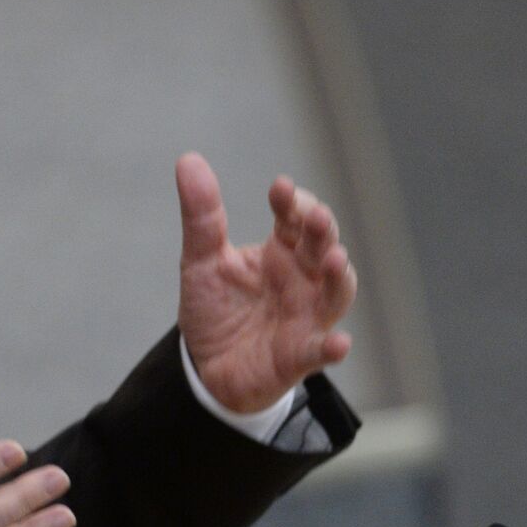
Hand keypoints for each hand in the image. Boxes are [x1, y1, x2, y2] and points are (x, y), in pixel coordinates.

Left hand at [175, 152, 356, 412]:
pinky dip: (332, 347)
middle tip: (313, 216)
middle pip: (323, 248)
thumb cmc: (216, 309)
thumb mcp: (201, 261)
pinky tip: (338, 344)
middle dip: (322, 231)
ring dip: (338, 277)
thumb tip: (188, 159)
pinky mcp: (300, 355)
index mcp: (282, 252)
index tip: (279, 188)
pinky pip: (321, 351)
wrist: (207, 367)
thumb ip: (201, 216)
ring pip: (335, 293)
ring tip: (335, 259)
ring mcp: (307, 317)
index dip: (292, 202)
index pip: (295, 219)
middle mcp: (303, 280)